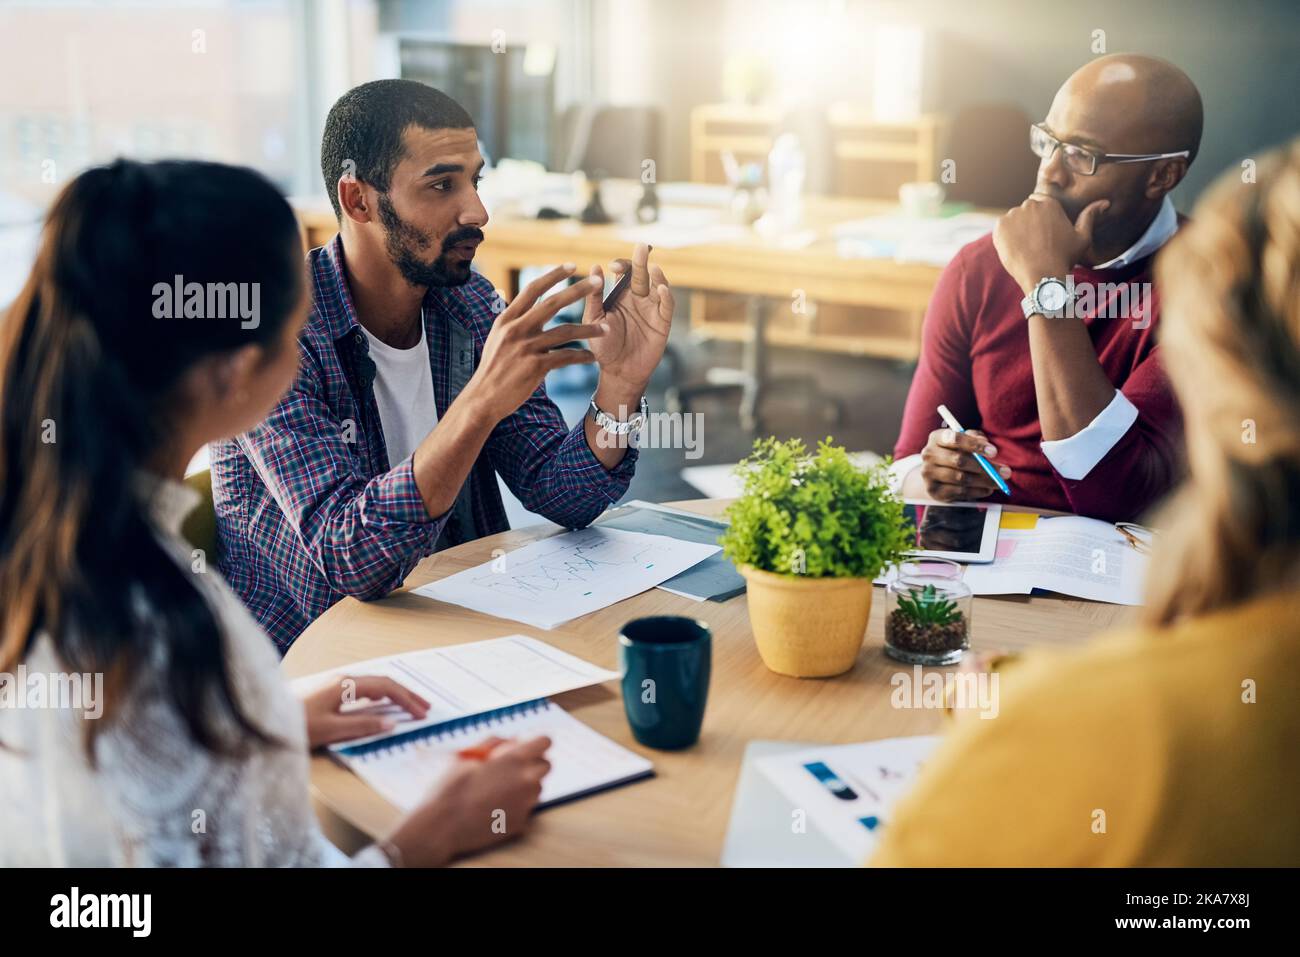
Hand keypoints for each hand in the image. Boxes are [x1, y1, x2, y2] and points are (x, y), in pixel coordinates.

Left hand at [302, 676, 430, 749]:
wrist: (263, 717)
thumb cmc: (294, 725)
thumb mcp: (330, 730)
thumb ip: (362, 726)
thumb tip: (391, 723)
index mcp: (345, 685)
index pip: (385, 687)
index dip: (406, 699)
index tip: (422, 713)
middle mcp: (342, 679)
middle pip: (382, 682)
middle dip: (406, 694)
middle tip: (425, 706)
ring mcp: (335, 683)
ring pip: (373, 684)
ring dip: (393, 694)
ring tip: (409, 705)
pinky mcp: (328, 690)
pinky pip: (362, 688)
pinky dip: (379, 695)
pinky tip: (381, 704)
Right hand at [383, 736, 551, 866]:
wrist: (441, 825)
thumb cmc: (451, 787)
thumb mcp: (468, 755)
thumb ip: (494, 743)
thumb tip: (511, 740)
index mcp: (515, 760)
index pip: (545, 742)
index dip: (535, 743)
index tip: (525, 748)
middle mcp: (526, 781)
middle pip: (545, 766)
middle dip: (532, 764)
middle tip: (510, 769)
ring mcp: (526, 804)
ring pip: (537, 788)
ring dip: (524, 785)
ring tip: (498, 790)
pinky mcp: (520, 823)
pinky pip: (525, 809)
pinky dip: (515, 806)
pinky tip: (494, 807)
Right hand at [465, 265, 607, 422]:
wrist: (483, 398)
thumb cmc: (493, 368)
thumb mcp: (495, 338)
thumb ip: (509, 320)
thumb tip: (507, 297)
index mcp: (506, 319)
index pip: (532, 290)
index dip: (553, 276)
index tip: (571, 266)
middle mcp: (516, 329)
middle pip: (552, 303)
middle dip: (577, 291)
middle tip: (598, 282)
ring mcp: (526, 347)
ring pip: (565, 332)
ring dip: (589, 330)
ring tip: (606, 330)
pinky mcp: (535, 366)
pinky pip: (565, 357)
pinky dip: (581, 357)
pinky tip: (592, 358)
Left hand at [585, 243, 673, 401]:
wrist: (618, 372)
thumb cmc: (603, 346)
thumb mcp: (594, 319)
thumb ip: (594, 296)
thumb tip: (594, 266)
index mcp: (620, 295)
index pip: (624, 272)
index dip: (622, 265)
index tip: (613, 267)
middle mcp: (638, 298)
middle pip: (643, 273)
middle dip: (642, 260)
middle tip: (641, 247)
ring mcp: (652, 309)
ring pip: (658, 285)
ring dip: (657, 276)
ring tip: (652, 268)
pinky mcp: (663, 322)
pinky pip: (667, 306)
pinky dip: (666, 296)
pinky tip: (660, 289)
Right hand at [918, 428, 1010, 501]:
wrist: (935, 473)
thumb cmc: (955, 452)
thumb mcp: (964, 440)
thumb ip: (976, 438)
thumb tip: (986, 444)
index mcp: (936, 437)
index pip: (955, 439)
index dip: (975, 445)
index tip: (994, 452)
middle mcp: (929, 454)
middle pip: (959, 460)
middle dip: (985, 467)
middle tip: (1006, 472)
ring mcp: (928, 473)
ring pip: (961, 478)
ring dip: (984, 481)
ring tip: (999, 482)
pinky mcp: (933, 490)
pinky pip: (959, 492)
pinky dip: (977, 491)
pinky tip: (987, 489)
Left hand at [992, 194, 1108, 294]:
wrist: (1042, 275)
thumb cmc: (1064, 258)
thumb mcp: (1082, 237)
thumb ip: (1090, 216)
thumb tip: (1105, 202)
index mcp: (1050, 203)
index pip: (1040, 203)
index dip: (1040, 219)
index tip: (1042, 233)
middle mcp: (1031, 205)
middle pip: (1026, 210)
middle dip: (1029, 223)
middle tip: (1035, 243)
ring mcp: (1014, 215)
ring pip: (1013, 219)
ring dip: (1017, 229)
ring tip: (1026, 248)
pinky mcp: (1000, 226)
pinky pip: (1001, 228)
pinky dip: (1005, 237)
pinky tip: (1016, 249)